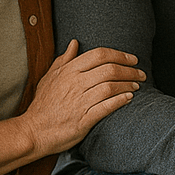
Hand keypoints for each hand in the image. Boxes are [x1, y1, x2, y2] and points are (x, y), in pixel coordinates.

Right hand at [18, 40, 143, 156]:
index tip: (133, 59)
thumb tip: (75, 43)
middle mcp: (75, 84)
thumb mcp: (49, 78)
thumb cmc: (43, 104)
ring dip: (128, 85)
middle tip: (141, 74)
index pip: (100, 55)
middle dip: (130, 71)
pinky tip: (129, 98)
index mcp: (69, 71)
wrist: (34, 131)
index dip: (120, 55)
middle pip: (110, 70)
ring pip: (111, 87)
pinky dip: (120, 101)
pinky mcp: (84, 119)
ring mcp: (79, 101)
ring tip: (136, 86)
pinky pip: (107, 107)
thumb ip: (64, 60)